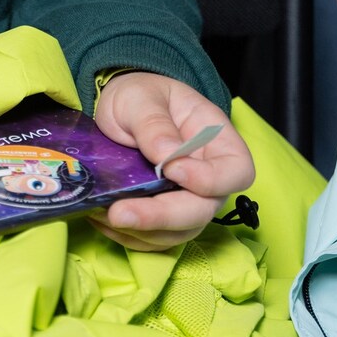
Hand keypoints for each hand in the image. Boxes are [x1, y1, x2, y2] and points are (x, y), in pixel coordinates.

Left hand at [90, 71, 253, 250]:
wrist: (121, 111)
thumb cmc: (140, 97)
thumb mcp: (140, 97)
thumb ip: (154, 123)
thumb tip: (167, 156)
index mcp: (216, 140)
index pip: (236, 172)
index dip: (210, 180)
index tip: (172, 170)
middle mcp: (209, 178)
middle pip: (202, 211)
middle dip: (161, 216)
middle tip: (120, 212)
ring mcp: (187, 201)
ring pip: (177, 232)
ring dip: (140, 231)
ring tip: (102, 213)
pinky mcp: (164, 219)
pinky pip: (154, 240)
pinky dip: (127, 236)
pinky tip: (100, 218)